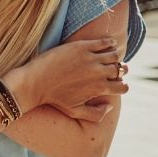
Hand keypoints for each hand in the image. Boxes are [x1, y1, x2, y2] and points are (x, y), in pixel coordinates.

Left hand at [5, 39, 127, 122]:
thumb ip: (96, 114)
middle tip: (114, 68)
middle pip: (120, 69)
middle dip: (120, 70)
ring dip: (115, 56)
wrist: (35, 82)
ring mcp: (91, 58)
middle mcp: (98, 73)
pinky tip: (109, 43)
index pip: (123, 87)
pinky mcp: (82, 46)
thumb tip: (110, 105)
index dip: (121, 86)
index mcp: (98, 88)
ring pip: (115, 55)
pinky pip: (104, 42)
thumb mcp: (75, 112)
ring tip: (110, 56)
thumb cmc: (53, 98)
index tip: (116, 83)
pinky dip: (110, 42)